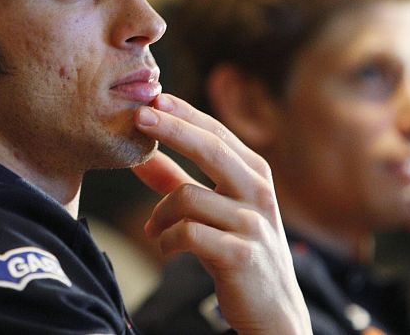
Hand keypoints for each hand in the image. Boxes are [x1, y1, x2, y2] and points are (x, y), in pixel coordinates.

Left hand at [131, 93, 311, 334]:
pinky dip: (167, 239)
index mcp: (254, 173)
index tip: (153, 98)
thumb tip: (139, 155)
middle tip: (137, 116)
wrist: (272, 310)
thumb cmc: (237, 250)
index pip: (215, 132)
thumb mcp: (210, 209)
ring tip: (152, 229)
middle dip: (171, 129)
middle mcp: (258, 191)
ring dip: (159, 213)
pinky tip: (165, 246)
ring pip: (188, 197)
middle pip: (210, 148)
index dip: (183, 113)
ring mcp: (252, 223)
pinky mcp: (240, 255)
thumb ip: (175, 181)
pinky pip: (188, 234)